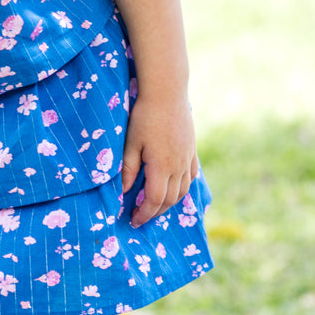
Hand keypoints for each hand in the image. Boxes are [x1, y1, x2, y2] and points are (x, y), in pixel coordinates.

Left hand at [121, 94, 198, 227]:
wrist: (167, 93)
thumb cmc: (145, 116)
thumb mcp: (131, 143)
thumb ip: (128, 169)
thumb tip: (123, 192)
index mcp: (162, 167)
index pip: (154, 200)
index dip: (144, 214)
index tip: (133, 220)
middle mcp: (178, 167)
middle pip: (169, 199)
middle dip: (155, 212)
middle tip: (141, 216)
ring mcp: (188, 159)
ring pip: (183, 190)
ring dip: (169, 202)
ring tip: (155, 205)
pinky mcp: (192, 150)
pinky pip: (191, 176)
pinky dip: (183, 187)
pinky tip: (175, 187)